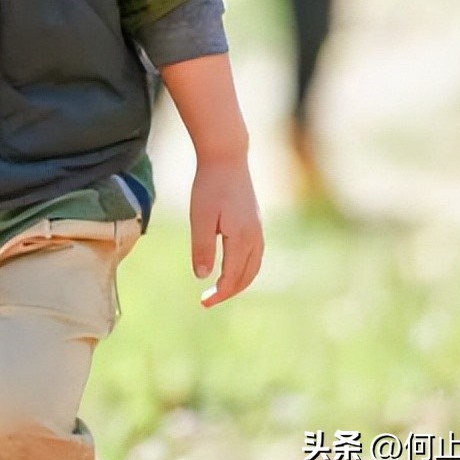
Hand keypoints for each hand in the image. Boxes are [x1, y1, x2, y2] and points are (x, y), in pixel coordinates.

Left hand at [189, 157, 262, 307]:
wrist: (227, 157)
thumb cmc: (210, 186)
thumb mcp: (201, 218)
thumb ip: (202, 248)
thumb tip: (203, 277)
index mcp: (242, 239)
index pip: (233, 278)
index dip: (219, 293)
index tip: (203, 302)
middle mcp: (255, 238)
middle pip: (247, 277)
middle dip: (229, 291)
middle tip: (208, 300)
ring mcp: (258, 230)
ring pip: (254, 267)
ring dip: (239, 281)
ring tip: (220, 288)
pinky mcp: (256, 222)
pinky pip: (255, 255)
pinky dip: (245, 268)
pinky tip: (231, 266)